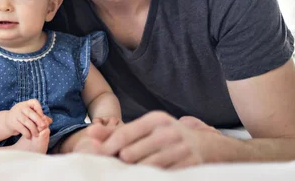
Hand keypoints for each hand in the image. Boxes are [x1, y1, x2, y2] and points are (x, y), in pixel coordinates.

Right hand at [5, 99, 51, 138]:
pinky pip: (21, 128)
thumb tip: (50, 120)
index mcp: (26, 104)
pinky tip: (29, 137)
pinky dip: (26, 133)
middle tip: (44, 127)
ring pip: (26, 121)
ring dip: (33, 129)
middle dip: (38, 120)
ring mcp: (15, 114)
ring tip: (36, 135)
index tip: (42, 116)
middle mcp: (20, 107)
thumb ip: (39, 117)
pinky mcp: (12, 122)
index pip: (34, 102)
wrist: (7, 121)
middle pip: (30, 113)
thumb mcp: (30, 115)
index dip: (39, 109)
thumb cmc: (22, 118)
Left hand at [84, 111, 219, 167]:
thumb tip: (90, 132)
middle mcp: (169, 132)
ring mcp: (181, 149)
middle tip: (120, 164)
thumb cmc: (164, 137)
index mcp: (156, 120)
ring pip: (146, 167)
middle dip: (123, 161)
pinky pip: (162, 175)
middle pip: (132, 153)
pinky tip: (146, 175)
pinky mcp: (190, 165)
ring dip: (136, 172)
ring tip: (132, 171)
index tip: (100, 155)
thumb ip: (115, 132)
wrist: (205, 146)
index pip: (125, 134)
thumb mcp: (144, 129)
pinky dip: (152, 176)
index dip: (109, 146)